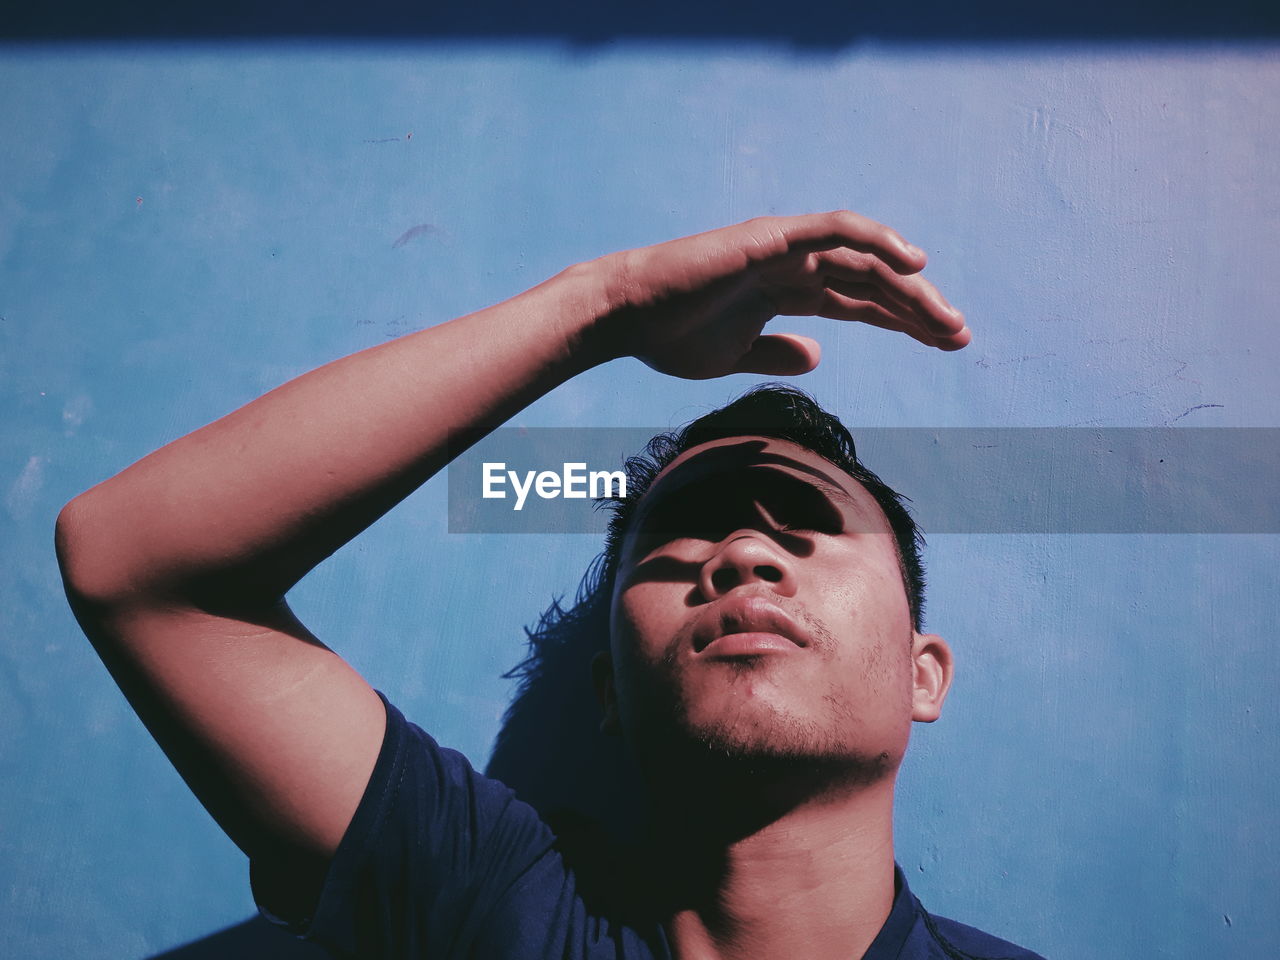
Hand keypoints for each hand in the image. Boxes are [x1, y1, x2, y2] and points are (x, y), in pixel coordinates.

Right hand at [589, 211, 969, 379]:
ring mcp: (784, 248)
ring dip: (910, 285)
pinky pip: (834, 230)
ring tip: (946, 316)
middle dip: (919, 308)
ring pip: (864, 259)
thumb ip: (776, 352)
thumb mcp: (735, 356)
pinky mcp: (771, 238)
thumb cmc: (668, 336)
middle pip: (872, 282)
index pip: (860, 302)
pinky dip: (875, 239)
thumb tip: (816, 356)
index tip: (944, 345)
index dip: (904, 321)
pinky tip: (912, 263)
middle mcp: (793, 264)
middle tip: (960, 336)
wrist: (625, 317)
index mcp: (787, 291)